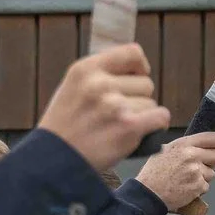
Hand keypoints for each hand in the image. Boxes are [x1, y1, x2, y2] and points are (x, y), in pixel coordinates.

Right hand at [38, 45, 170, 171]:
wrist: (53, 161)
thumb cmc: (65, 126)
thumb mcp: (72, 87)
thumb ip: (100, 75)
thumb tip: (138, 70)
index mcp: (85, 69)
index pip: (132, 53)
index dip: (140, 67)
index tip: (137, 77)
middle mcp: (100, 83)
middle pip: (146, 82)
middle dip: (137, 98)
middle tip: (118, 114)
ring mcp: (114, 105)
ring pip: (151, 103)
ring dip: (142, 116)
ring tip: (119, 127)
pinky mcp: (128, 127)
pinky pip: (160, 117)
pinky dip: (157, 125)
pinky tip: (144, 131)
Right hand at [134, 133, 214, 213]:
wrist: (147, 193)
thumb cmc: (154, 173)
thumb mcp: (165, 150)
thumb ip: (184, 146)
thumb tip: (200, 145)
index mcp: (183, 144)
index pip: (214, 138)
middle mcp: (191, 155)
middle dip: (212, 162)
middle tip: (200, 166)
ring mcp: (195, 171)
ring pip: (211, 173)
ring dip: (202, 177)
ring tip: (185, 179)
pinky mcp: (197, 186)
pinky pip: (206, 186)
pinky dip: (198, 189)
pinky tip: (184, 188)